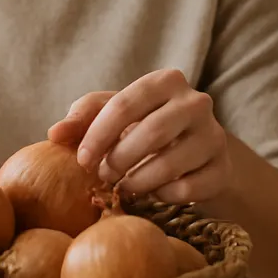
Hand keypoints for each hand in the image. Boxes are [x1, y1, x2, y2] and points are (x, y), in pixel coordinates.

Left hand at [47, 69, 232, 204]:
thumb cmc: (142, 125)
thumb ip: (82, 117)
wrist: (193, 152)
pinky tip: (155, 192)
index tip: (82, 160)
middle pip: (151, 133)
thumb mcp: (112, 113)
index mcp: (165, 81)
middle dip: (119, 160)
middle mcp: (196, 102)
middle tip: (103, 176)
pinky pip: (189, 189)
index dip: (98, 135)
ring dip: (138, 182)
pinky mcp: (223, 168)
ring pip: (171, 164)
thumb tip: (54, 134)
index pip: (125, 104)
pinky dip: (164, 196)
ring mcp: (215, 135)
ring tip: (124, 186)